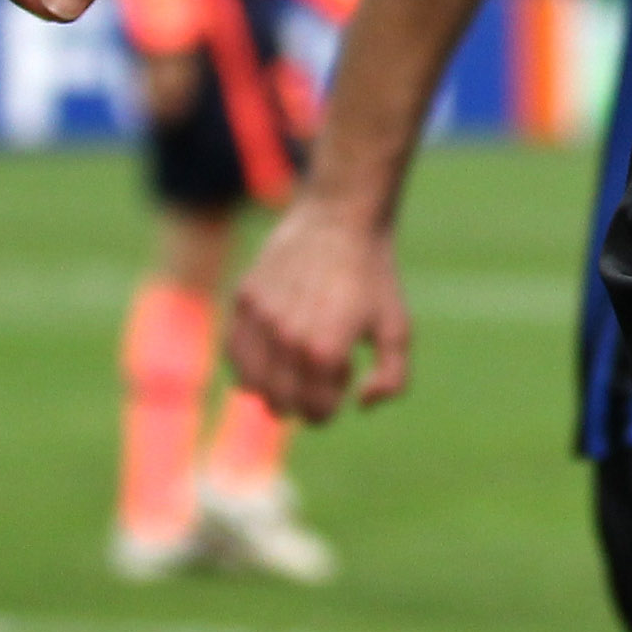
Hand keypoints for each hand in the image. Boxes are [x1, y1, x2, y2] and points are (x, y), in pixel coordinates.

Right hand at [227, 195, 412, 423]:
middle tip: (320, 369)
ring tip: (296, 358)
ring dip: (273, 385)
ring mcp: (260, 319)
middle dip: (302, 400)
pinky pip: (233, 354)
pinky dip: (249, 363)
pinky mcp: (242, 300)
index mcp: (326, 351)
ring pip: (251, 386)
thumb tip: (360, 404)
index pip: (316, 414)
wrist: (341, 218)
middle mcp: (287, 339)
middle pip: (281, 406)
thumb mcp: (397, 328)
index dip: (331, 403)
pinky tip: (273, 345)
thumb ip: (393, 379)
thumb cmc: (372, 276)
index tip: (342, 374)